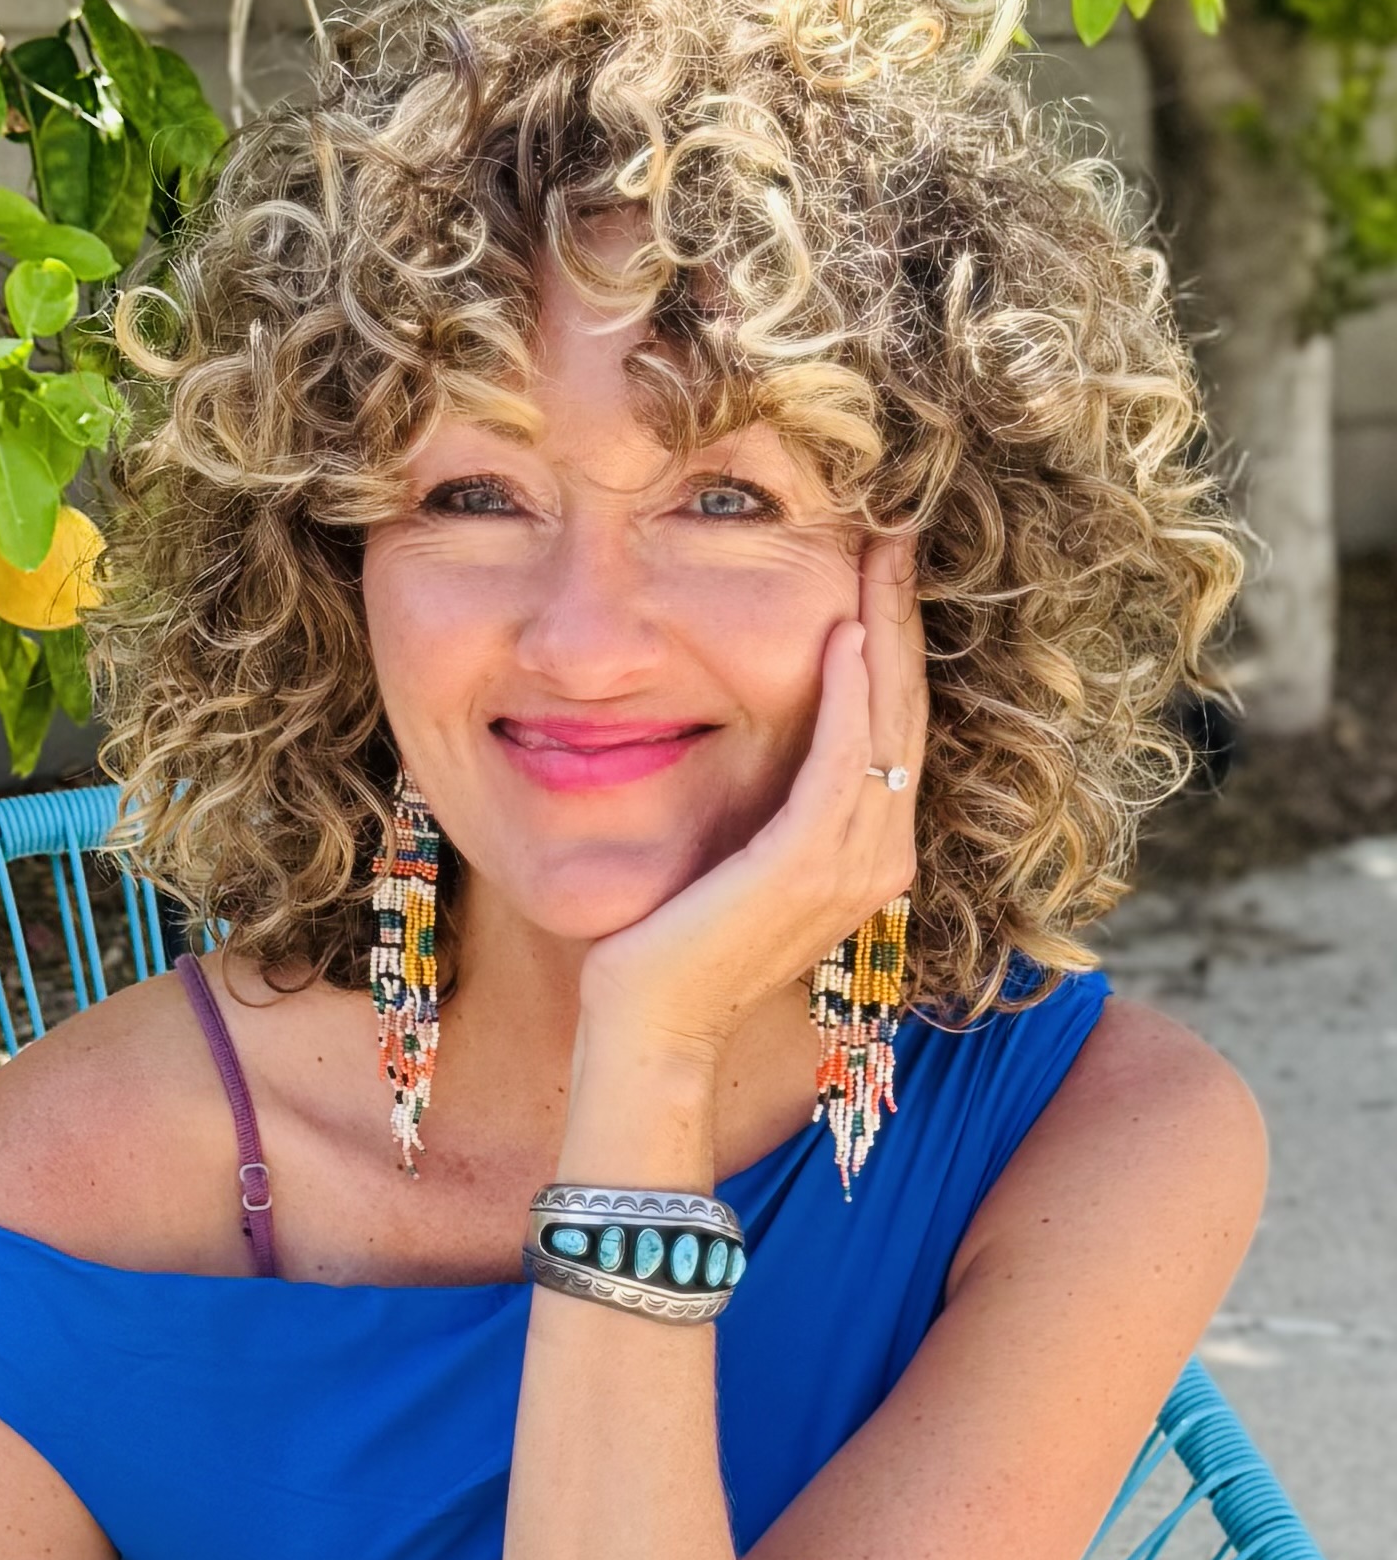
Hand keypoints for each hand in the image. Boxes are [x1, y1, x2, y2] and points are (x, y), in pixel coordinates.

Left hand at [577, 530, 926, 1067]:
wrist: (652, 1025)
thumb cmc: (678, 944)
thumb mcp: (739, 858)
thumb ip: (773, 805)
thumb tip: (765, 737)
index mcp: (869, 850)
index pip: (895, 723)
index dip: (896, 639)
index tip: (884, 564)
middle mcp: (878, 854)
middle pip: (906, 709)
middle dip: (902, 616)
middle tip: (898, 533)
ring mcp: (851, 862)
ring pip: (887, 721)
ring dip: (884, 631)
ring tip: (880, 555)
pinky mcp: (805, 863)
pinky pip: (843, 761)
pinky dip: (850, 695)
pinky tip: (844, 634)